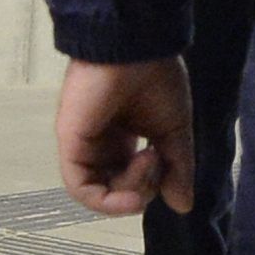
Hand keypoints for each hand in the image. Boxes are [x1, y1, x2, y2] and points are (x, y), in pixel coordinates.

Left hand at [57, 57, 194, 216]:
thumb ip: (177, 169)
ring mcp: (84, 144)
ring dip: (130, 194)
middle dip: (144, 187)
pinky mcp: (71, 144)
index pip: (131, 178)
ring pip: (99, 193)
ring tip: (148, 163)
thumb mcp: (175, 131)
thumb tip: (183, 206)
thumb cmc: (156, 77)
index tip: (167, 162)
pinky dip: (107, 202)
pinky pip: (81, 189)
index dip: (152, 183)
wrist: (137, 48)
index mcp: (123, 136)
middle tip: (158, 159)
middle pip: (116, 188)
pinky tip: (133, 195)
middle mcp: (100, 143)